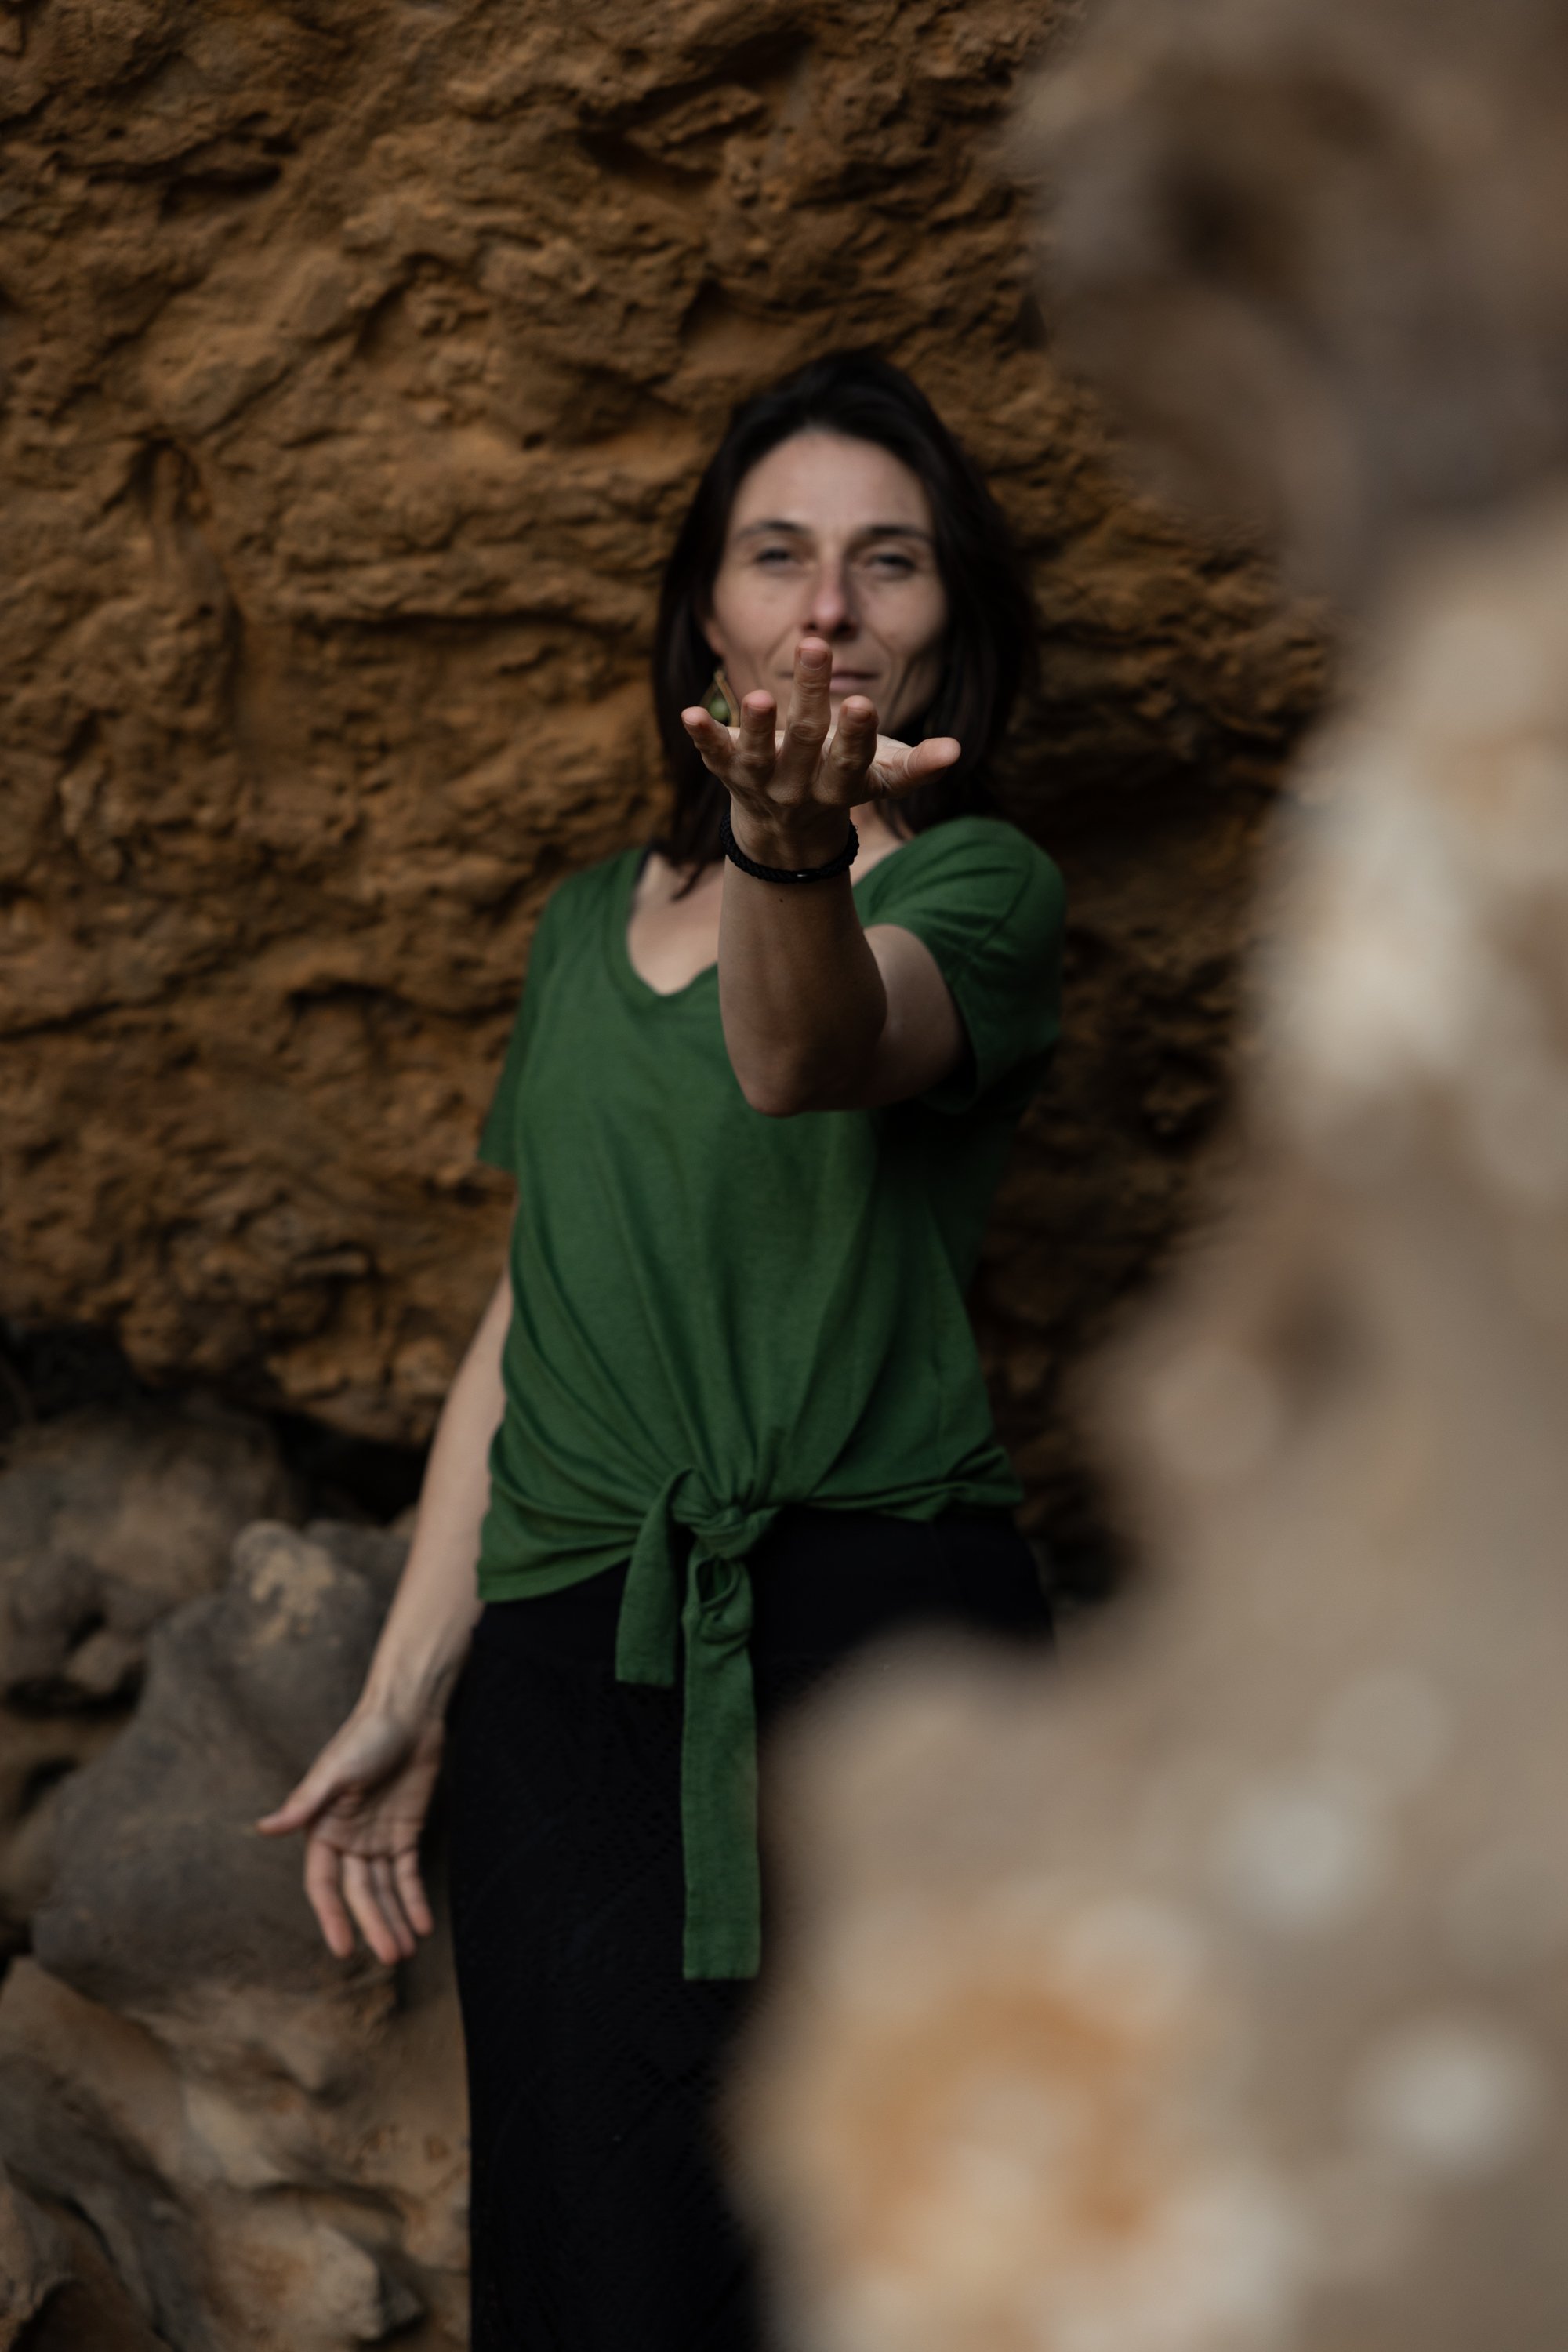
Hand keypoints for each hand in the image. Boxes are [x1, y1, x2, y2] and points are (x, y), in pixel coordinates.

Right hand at [256, 1704, 444, 1966]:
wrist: (408, 1712)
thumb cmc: (365, 1735)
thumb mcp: (333, 1771)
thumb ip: (304, 1804)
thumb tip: (263, 1828)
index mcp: (323, 1830)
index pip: (325, 1885)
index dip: (332, 1917)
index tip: (344, 1949)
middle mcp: (348, 1841)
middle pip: (360, 1894)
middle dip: (375, 1925)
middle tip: (392, 1957)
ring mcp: (377, 1838)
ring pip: (384, 1890)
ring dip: (395, 1919)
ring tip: (406, 1952)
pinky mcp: (405, 1831)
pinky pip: (409, 1873)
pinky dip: (415, 1899)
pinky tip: (424, 1925)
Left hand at [681, 637, 959, 867]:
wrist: (787, 833)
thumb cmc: (843, 782)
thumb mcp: (881, 779)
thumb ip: (917, 767)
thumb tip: (956, 751)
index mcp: (842, 786)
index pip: (852, 761)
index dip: (856, 735)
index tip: (863, 704)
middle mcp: (800, 788)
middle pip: (806, 741)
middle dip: (811, 697)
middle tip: (815, 647)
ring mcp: (762, 783)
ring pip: (758, 756)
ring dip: (756, 727)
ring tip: (756, 696)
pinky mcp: (730, 773)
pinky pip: (714, 756)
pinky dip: (703, 737)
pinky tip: (690, 713)